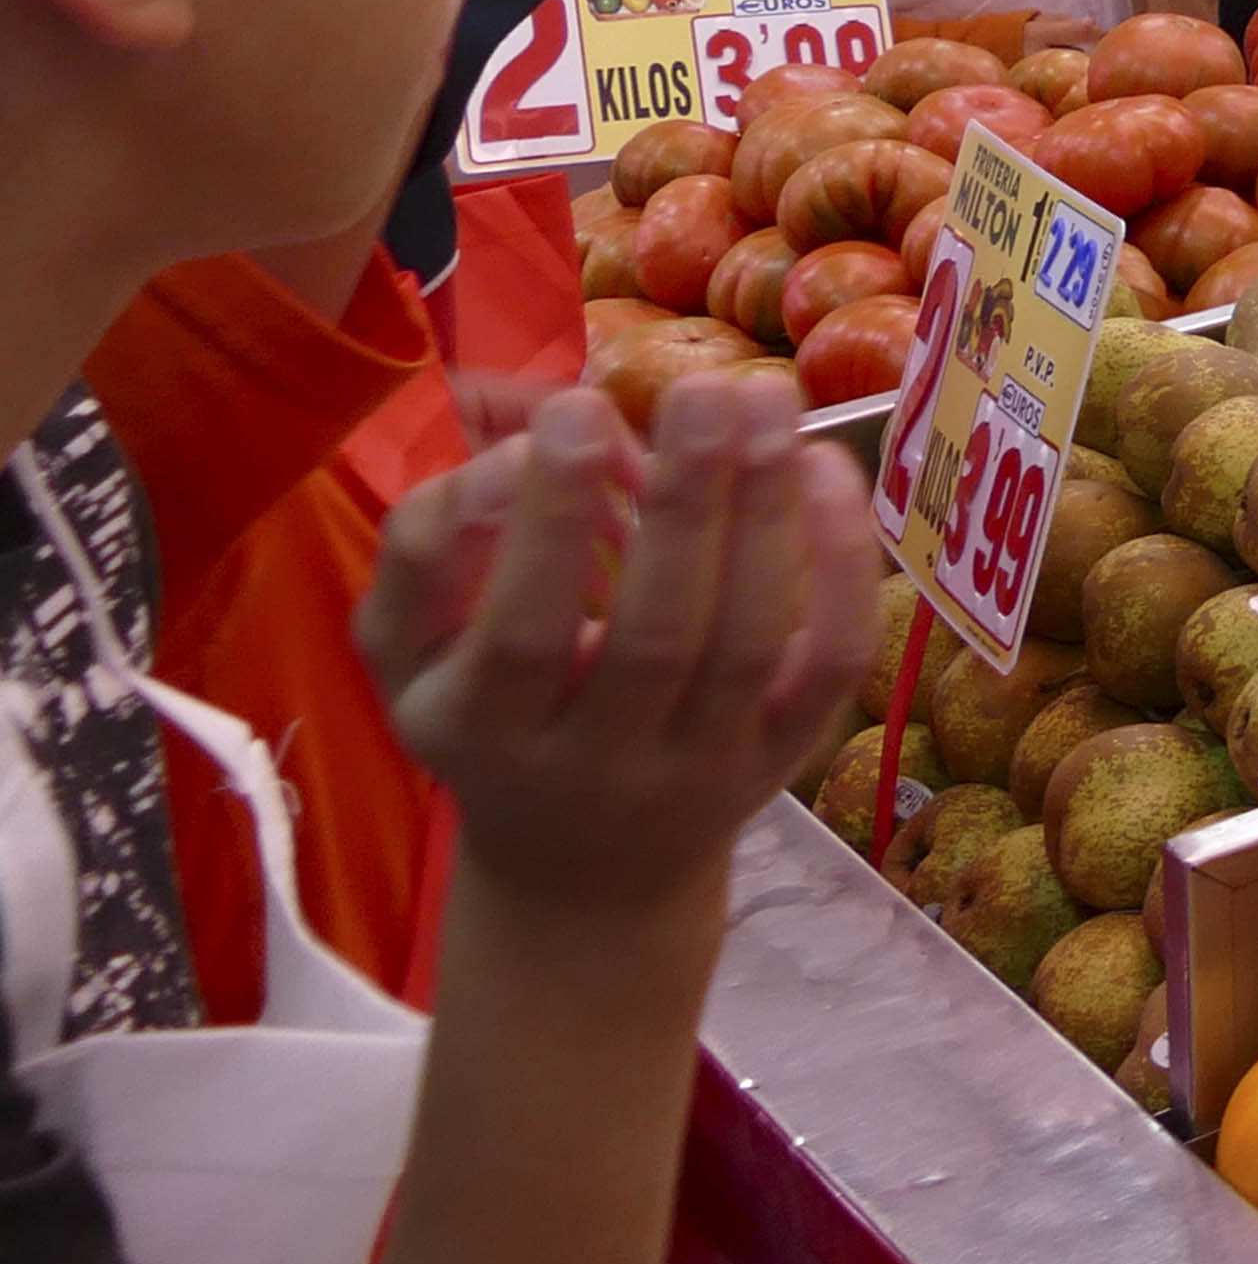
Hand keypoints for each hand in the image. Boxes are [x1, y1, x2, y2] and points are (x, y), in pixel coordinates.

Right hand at [359, 375, 873, 918]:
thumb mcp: (410, 649)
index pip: (525, 634)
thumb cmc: (487, 718)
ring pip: (749, 642)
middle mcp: (599, 761)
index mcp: (486, 730)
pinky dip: (840, 567)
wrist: (582, 876)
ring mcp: (704, 763)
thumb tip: (520, 442)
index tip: (577, 407)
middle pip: (656, 636)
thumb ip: (428, 545)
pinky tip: (828, 468)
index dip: (553, 524)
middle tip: (704, 387)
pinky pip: (827, 662)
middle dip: (685, 504)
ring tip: (765, 397)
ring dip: (766, 511)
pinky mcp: (786, 753)